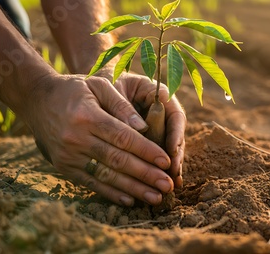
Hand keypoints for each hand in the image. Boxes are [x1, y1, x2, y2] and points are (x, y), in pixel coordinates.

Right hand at [23, 74, 176, 206]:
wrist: (36, 100)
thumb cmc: (74, 89)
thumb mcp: (98, 85)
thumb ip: (121, 105)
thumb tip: (144, 127)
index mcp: (87, 116)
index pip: (123, 137)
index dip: (146, 151)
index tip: (166, 161)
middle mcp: (76, 138)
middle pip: (117, 160)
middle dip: (145, 174)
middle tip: (167, 185)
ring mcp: (68, 156)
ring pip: (106, 176)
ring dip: (133, 189)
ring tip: (155, 197)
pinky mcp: (64, 167)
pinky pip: (90, 183)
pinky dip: (111, 193)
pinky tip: (130, 200)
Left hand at [111, 72, 185, 188]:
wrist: (94, 85)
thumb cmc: (103, 84)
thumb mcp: (111, 90)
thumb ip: (124, 106)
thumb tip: (140, 129)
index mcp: (158, 94)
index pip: (175, 115)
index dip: (175, 134)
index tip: (172, 151)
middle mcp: (162, 111)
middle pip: (175, 135)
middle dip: (175, 156)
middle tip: (173, 174)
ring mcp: (156, 126)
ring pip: (168, 148)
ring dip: (169, 167)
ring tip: (170, 184)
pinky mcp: (148, 139)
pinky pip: (155, 155)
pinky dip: (155, 170)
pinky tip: (157, 185)